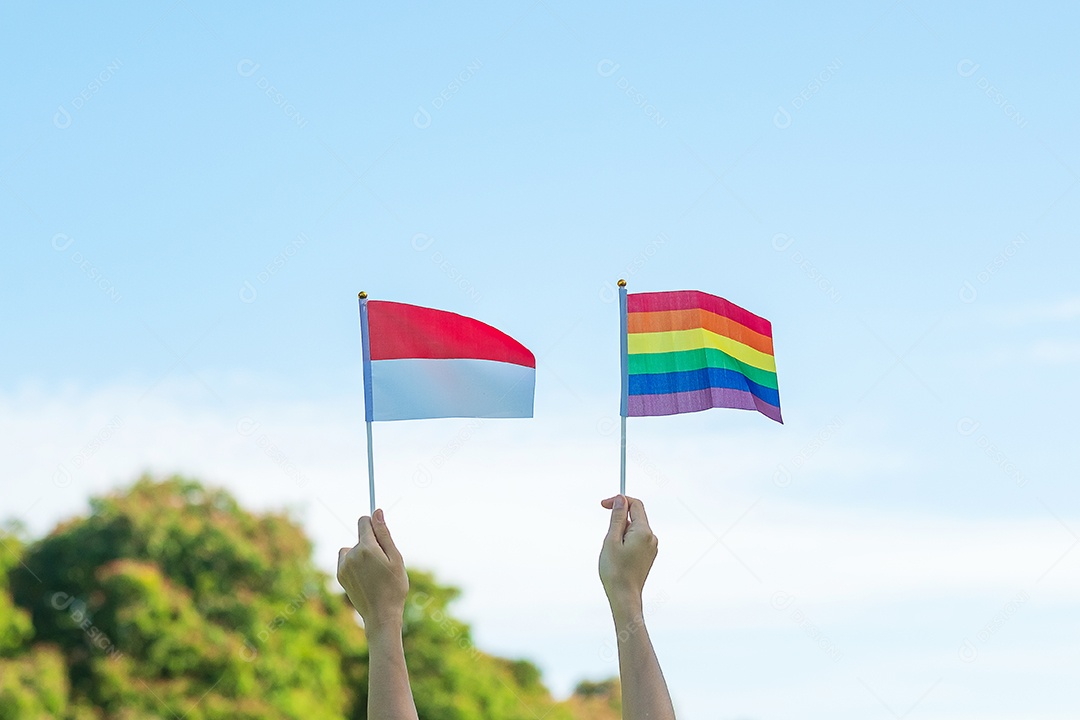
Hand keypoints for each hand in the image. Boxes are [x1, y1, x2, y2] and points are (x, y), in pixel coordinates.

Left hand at [337, 509, 408, 628]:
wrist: (381, 615)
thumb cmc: (394, 586)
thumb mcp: (395, 558)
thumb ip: (384, 534)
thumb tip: (376, 512)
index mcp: (366, 548)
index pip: (364, 522)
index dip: (374, 524)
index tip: (381, 533)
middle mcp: (351, 554)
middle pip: (361, 537)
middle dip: (372, 543)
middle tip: (384, 564)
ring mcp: (343, 566)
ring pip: (353, 548)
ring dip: (361, 554)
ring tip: (374, 572)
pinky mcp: (340, 575)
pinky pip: (346, 559)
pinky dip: (354, 563)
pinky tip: (365, 577)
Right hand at [599, 495, 657, 616]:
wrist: (624, 597)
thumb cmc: (615, 571)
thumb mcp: (611, 540)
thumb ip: (617, 518)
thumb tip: (621, 499)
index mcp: (643, 532)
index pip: (635, 505)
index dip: (619, 500)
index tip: (604, 504)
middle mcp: (651, 538)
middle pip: (635, 517)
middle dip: (618, 521)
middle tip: (607, 538)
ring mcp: (651, 547)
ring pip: (634, 529)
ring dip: (620, 533)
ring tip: (612, 551)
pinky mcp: (648, 555)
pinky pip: (636, 540)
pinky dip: (624, 541)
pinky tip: (617, 556)